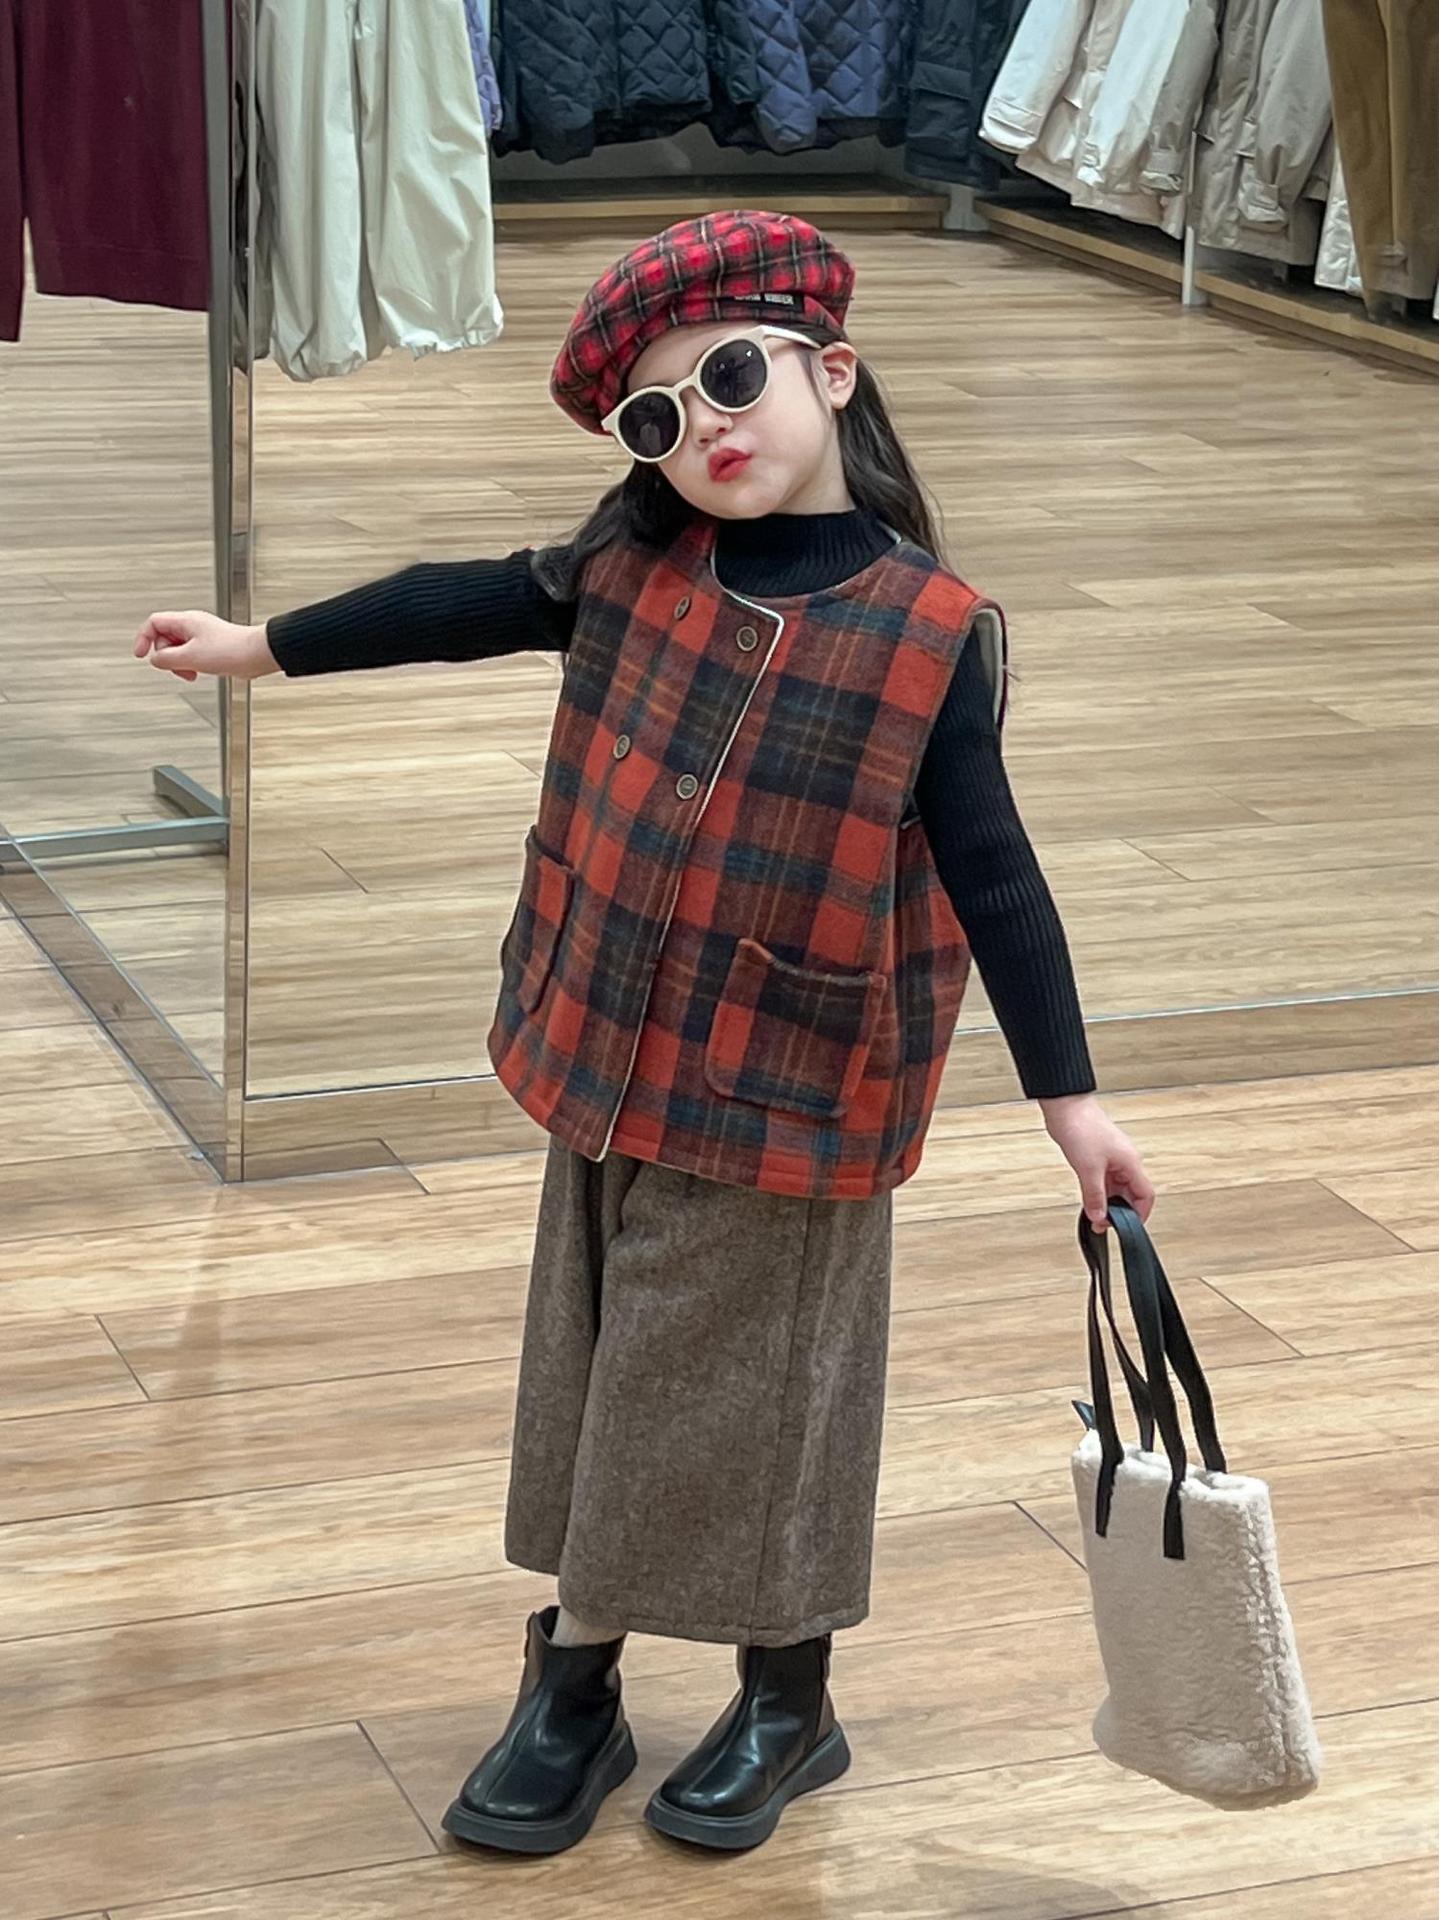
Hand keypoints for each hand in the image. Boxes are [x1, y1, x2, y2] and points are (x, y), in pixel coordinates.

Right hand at [133, 610, 277, 681]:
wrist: (257, 655)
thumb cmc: (231, 650)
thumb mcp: (191, 657)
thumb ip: (167, 659)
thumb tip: (155, 660)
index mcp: (186, 621)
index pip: (153, 623)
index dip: (143, 638)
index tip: (140, 654)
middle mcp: (193, 626)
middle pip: (164, 639)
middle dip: (167, 657)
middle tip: (179, 668)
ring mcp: (202, 637)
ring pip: (177, 650)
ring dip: (179, 664)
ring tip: (192, 672)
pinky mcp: (210, 648)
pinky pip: (190, 656)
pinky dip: (190, 665)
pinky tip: (200, 672)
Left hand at [1038, 1092, 1154, 1232]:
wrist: (1065, 1107)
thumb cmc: (1081, 1127)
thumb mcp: (1088, 1169)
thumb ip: (1095, 1197)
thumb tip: (1099, 1217)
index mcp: (1131, 1162)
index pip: (1145, 1195)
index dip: (1140, 1214)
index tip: (1127, 1227)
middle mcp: (1125, 1161)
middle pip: (1131, 1194)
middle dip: (1119, 1211)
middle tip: (1103, 1223)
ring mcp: (1111, 1158)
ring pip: (1116, 1188)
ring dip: (1107, 1202)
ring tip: (1094, 1214)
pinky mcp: (1098, 1156)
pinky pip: (1104, 1180)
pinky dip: (1099, 1192)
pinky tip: (1089, 1199)